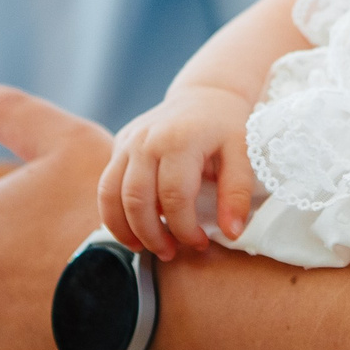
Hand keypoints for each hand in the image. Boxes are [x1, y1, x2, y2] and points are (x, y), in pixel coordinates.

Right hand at [98, 86, 257, 255]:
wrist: (205, 95)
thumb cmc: (226, 128)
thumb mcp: (243, 154)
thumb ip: (236, 193)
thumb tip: (231, 233)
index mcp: (180, 140)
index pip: (174, 196)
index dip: (185, 228)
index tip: (199, 244)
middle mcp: (147, 140)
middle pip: (136, 199)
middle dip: (151, 235)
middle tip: (170, 253)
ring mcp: (128, 141)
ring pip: (110, 195)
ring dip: (124, 229)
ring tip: (145, 248)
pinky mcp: (119, 145)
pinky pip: (106, 186)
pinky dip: (113, 213)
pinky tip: (133, 230)